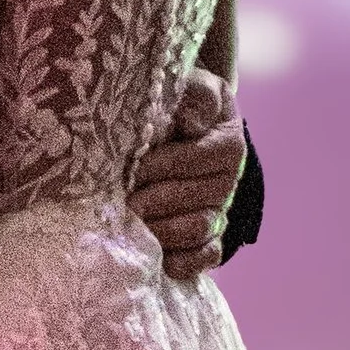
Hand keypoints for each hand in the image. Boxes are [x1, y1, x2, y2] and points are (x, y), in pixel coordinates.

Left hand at [130, 67, 246, 280]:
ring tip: (130, 225)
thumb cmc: (182, 106)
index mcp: (227, 144)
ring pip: (196, 229)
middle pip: (192, 199)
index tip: (132, 168)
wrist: (187, 128)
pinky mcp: (210, 238)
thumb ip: (197, 95)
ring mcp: (219, 212)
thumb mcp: (193, 88)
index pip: (197, 158)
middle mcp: (228, 181)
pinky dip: (185, 261)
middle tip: (122, 203)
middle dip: (153, 201)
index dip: (162, 165)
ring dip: (162, 231)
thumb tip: (192, 121)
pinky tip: (160, 259)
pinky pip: (205, 257)